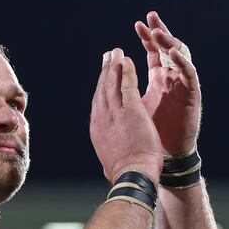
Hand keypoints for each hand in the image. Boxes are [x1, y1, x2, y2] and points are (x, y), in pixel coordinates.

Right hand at [90, 48, 162, 183]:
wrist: (132, 176)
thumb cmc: (124, 174)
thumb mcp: (109, 162)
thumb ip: (109, 152)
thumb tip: (107, 160)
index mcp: (97, 129)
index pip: (98, 103)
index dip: (100, 88)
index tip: (103, 77)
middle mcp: (102, 118)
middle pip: (101, 89)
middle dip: (104, 71)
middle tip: (107, 57)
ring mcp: (115, 113)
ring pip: (111, 83)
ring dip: (113, 65)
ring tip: (115, 52)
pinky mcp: (130, 110)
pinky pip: (127, 85)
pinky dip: (125, 70)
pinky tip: (127, 60)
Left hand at [135, 11, 201, 155]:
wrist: (163, 156)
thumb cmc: (148, 134)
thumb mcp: (132, 106)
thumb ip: (125, 89)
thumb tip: (106, 79)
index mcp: (157, 79)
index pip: (153, 52)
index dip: (146, 38)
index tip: (138, 24)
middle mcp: (171, 79)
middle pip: (167, 49)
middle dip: (159, 33)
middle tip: (152, 16)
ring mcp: (182, 85)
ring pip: (180, 57)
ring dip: (169, 43)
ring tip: (158, 31)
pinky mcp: (192, 95)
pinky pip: (189, 73)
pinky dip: (182, 62)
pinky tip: (172, 52)